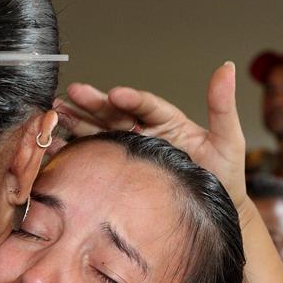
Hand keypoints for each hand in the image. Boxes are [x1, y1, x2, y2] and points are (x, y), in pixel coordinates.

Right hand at [55, 62, 247, 210]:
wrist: (215, 214)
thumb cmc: (224, 177)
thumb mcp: (228, 140)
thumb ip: (222, 106)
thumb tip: (227, 67)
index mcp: (167, 121)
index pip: (146, 105)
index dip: (132, 99)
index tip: (116, 94)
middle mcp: (144, 132)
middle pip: (115, 113)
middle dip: (93, 103)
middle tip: (73, 93)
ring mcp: (129, 151)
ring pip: (99, 131)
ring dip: (76, 121)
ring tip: (55, 111)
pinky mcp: (118, 171)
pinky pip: (93, 158)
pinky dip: (72, 151)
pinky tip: (53, 146)